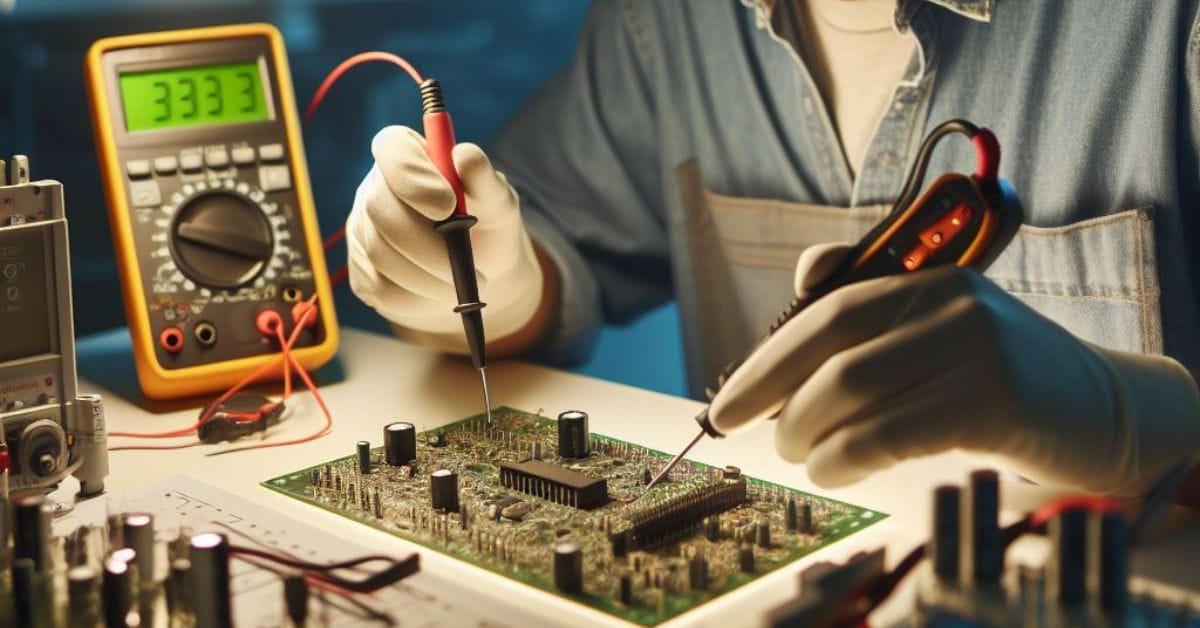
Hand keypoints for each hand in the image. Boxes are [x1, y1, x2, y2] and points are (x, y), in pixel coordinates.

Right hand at [347, 126, 543, 346]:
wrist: (479, 271)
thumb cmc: (487, 224)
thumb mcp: (497, 201)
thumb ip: (484, 179)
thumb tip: (463, 156)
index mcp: (407, 154)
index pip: (392, 148)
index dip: (412, 176)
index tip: (448, 206)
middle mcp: (376, 187)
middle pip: (379, 207)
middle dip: (426, 243)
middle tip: (467, 266)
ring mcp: (362, 230)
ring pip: (380, 253)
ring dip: (428, 276)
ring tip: (465, 285)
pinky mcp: (363, 272)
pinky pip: (380, 288)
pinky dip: (418, 298)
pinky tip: (442, 294)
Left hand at [709, 243, 1199, 497]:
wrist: (1102, 408)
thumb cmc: (1000, 376)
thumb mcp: (939, 331)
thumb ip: (876, 309)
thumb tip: (803, 277)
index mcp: (929, 280)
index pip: (827, 309)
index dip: (767, 358)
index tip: (726, 402)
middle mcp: (951, 302)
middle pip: (833, 347)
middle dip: (777, 397)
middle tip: (762, 435)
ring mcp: (977, 347)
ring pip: (855, 390)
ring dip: (809, 433)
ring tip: (802, 457)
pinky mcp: (996, 398)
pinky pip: (892, 432)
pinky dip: (846, 457)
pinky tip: (834, 471)